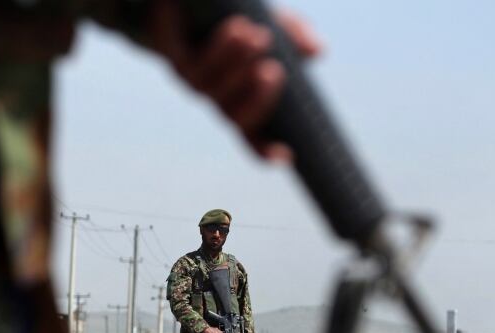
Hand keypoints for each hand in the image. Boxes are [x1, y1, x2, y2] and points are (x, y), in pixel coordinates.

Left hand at [152, 1, 321, 160]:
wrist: (190, 3)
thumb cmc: (240, 19)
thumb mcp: (274, 26)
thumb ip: (295, 38)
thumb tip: (318, 50)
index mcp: (244, 102)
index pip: (255, 138)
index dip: (268, 151)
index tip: (287, 155)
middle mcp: (220, 100)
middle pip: (237, 119)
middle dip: (258, 99)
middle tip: (273, 72)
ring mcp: (196, 83)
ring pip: (214, 90)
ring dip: (237, 63)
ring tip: (256, 36)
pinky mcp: (176, 61)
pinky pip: (196, 65)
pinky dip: (220, 48)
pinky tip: (237, 27)